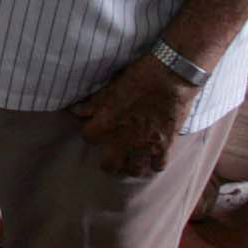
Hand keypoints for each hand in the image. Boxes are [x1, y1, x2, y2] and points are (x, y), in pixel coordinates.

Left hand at [74, 54, 199, 177]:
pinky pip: (158, 166)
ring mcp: (145, 145)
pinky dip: (155, 163)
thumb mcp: (111, 88)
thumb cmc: (139, 78)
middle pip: (109, 165)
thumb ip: (94, 104)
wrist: (171, 76)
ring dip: (131, 167)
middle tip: (111, 158)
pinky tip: (153, 157)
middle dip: (108, 163)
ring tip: (131, 161)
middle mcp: (123, 139)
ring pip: (134, 171)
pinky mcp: (165, 146)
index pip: (88, 138)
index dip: (91, 133)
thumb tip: (76, 111)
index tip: (96, 130)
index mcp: (106, 124)